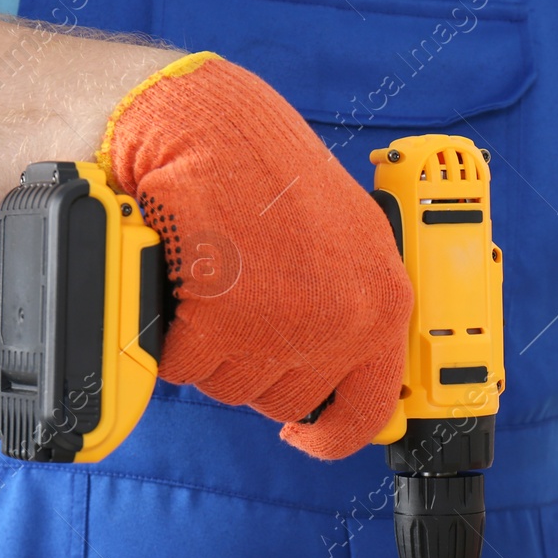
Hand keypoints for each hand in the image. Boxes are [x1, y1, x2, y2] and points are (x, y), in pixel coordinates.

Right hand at [100, 52, 412, 459]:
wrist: (201, 122)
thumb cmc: (264, 169)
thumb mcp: (343, 238)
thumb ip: (350, 307)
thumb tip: (340, 375)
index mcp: (384, 301)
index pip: (367, 410)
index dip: (329, 435)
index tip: (303, 435)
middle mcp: (345, 320)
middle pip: (284, 400)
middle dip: (253, 364)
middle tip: (237, 304)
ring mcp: (287, 325)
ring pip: (231, 388)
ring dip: (211, 349)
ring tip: (214, 281)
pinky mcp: (225, 322)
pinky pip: (186, 368)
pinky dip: (173, 336)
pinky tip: (184, 284)